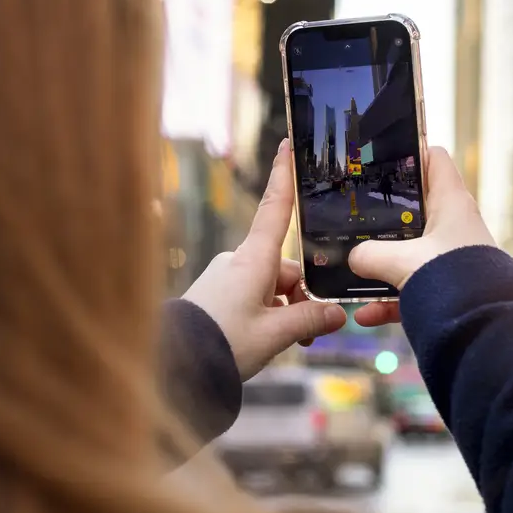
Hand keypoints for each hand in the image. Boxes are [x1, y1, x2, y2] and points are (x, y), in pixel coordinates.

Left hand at [182, 140, 347, 379]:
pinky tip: (267, 342)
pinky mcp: (217, 295)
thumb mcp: (276, 334)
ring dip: (285, 312)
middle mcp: (239, 261)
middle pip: (285, 267)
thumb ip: (309, 320)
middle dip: (301, 296)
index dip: (282, 176)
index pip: (274, 208)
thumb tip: (336, 314)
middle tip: (309, 334)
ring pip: (271, 287)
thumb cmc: (223, 343)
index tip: (285, 145)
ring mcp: (226, 277)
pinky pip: (253, 298)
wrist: (175, 366)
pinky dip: (267, 316)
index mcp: (254, 259)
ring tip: (287, 345)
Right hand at [347, 146, 495, 327]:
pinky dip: (389, 301)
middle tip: (354, 213)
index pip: (434, 159)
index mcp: (450, 203)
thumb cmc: (451, 280)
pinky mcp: (447, 288)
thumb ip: (370, 255)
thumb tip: (354, 259)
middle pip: (415, 208)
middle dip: (384, 214)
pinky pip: (412, 288)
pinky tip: (365, 314)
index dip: (410, 152)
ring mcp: (450, 258)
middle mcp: (453, 226)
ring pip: (410, 252)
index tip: (380, 157)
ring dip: (382, 264)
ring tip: (353, 271)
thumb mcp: (400, 261)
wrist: (483, 328)